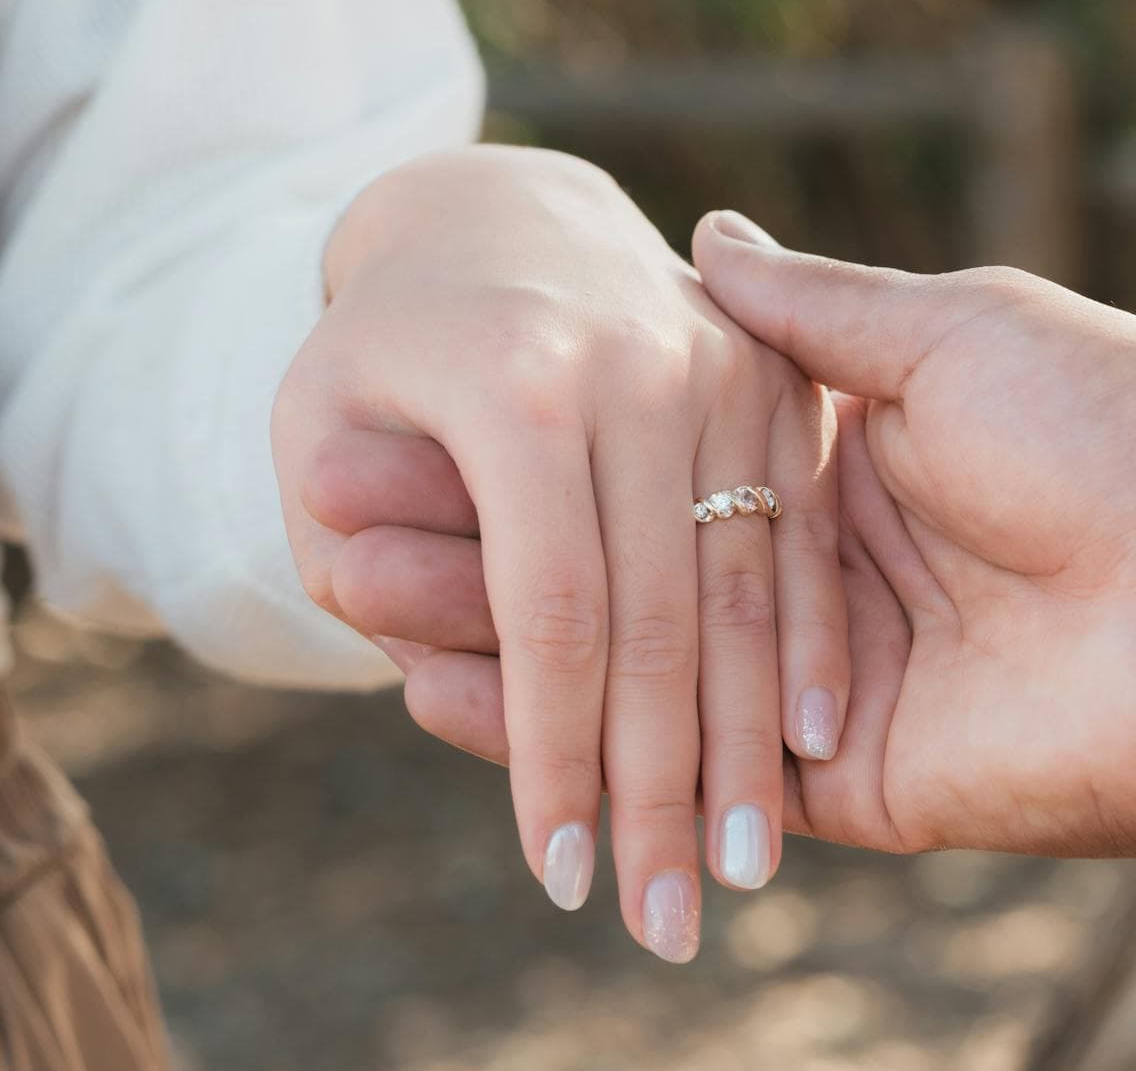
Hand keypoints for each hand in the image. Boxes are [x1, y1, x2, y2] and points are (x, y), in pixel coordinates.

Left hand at [273, 153, 846, 960]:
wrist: (503, 215)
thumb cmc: (389, 350)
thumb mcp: (319, 424)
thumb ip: (352, 547)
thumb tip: (420, 688)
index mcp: (518, 383)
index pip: (550, 614)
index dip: (556, 758)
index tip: (560, 880)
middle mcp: (640, 367)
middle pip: (664, 617)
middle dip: (666, 787)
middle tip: (668, 924)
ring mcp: (725, 364)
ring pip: (748, 584)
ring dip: (753, 742)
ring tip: (748, 867)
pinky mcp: (780, 376)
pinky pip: (803, 530)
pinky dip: (810, 643)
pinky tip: (813, 742)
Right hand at [320, 210, 1135, 858]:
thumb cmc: (1121, 431)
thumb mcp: (959, 331)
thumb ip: (817, 312)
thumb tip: (704, 235)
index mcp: (856, 454)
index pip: (662, 459)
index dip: (551, 447)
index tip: (426, 422)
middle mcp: (831, 569)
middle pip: (633, 568)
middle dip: (499, 554)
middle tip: (347, 526)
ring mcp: (831, 681)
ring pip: (641, 672)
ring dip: (508, 649)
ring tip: (366, 615)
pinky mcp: (848, 782)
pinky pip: (695, 768)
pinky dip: (582, 743)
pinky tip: (458, 710)